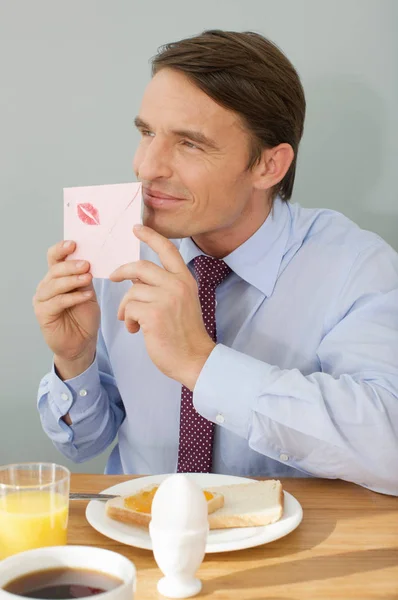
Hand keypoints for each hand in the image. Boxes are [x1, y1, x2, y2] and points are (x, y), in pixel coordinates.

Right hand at [33, 241, 100, 377]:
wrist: (82, 342)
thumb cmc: (84, 316)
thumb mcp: (88, 292)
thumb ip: (85, 277)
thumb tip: (90, 259)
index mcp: (57, 277)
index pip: (54, 258)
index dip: (61, 249)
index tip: (73, 244)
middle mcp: (46, 286)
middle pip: (54, 270)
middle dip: (71, 265)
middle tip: (86, 264)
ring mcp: (42, 300)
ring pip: (54, 285)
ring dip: (72, 280)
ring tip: (88, 278)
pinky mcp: (43, 314)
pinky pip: (57, 302)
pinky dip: (72, 297)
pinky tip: (86, 296)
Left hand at [109, 225, 214, 389]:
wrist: (194, 358)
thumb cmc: (185, 334)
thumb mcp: (181, 302)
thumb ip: (164, 286)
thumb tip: (135, 276)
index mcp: (185, 280)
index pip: (167, 250)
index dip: (151, 236)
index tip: (137, 227)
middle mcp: (177, 284)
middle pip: (141, 266)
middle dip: (122, 271)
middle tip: (113, 277)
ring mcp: (166, 298)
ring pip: (132, 290)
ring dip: (127, 307)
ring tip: (132, 321)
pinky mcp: (154, 314)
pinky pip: (130, 308)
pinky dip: (129, 319)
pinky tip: (136, 330)